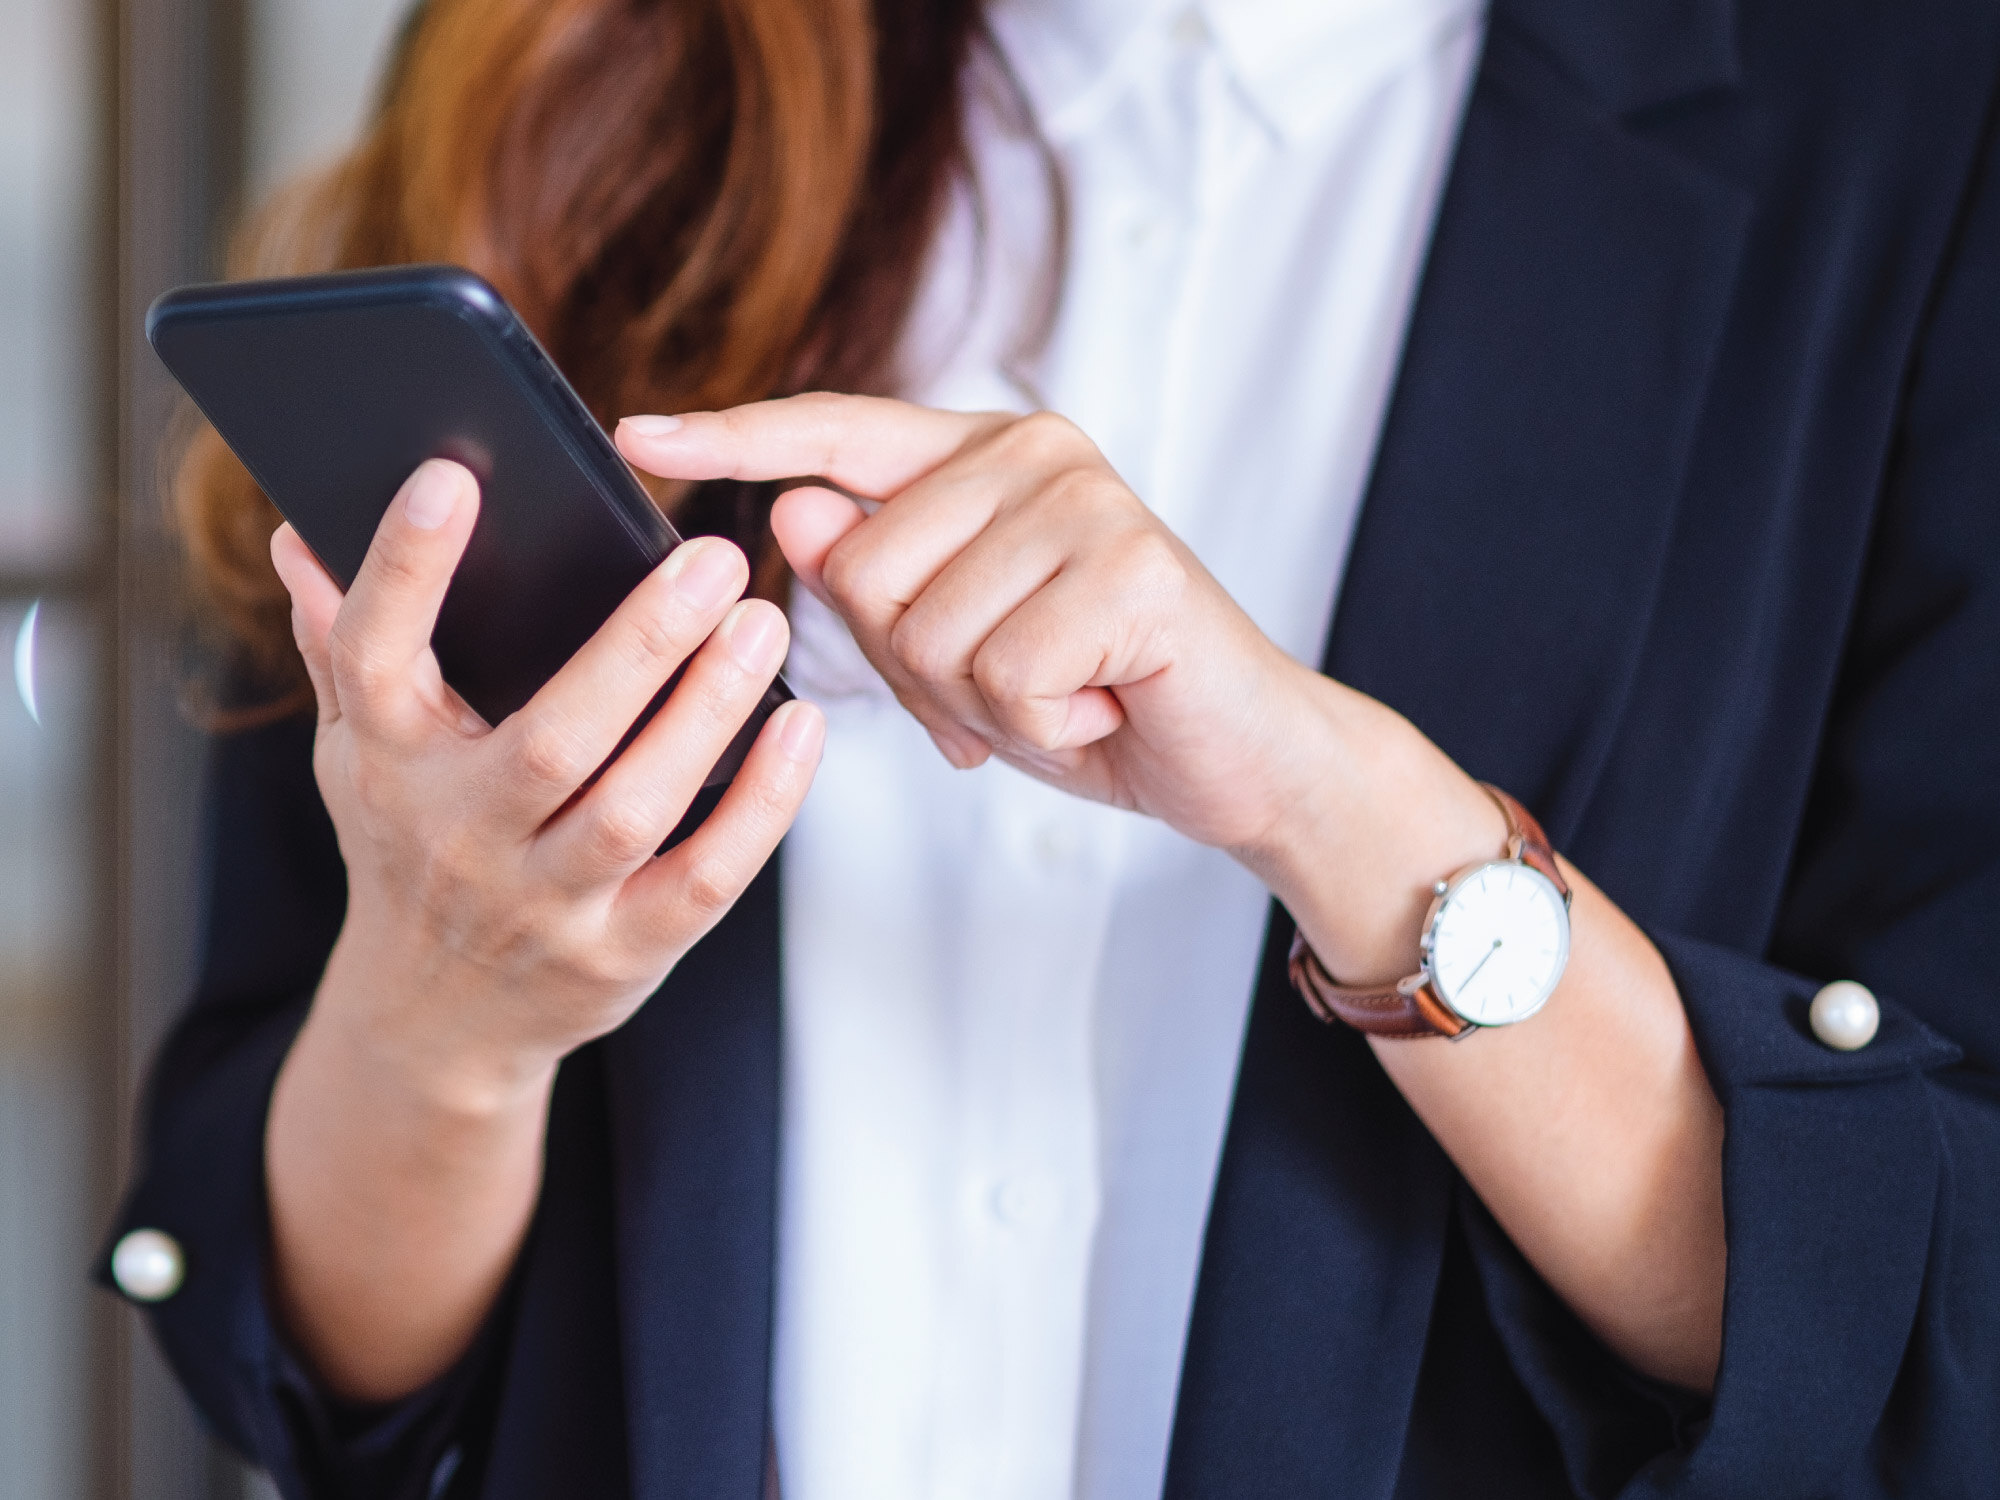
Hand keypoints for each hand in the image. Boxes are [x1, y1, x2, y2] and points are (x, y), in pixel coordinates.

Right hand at [271, 458, 823, 1109]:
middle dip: (636, 645)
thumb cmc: (409, 848)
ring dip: (707, 714)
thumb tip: (298, 536)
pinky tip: (801, 727)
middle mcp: (460, 834)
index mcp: (386, 760)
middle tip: (714, 558)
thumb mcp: (359, 753)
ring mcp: (544, 902)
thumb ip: (340, 644)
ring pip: (634, 807)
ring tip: (763, 623)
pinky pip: (702, 879)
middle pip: (551, 738)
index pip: (374, 653)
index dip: (406, 566)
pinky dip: (761, 806)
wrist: (435, 1022)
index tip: (453, 475)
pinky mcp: (620, 953)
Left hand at [617, 397, 1346, 854]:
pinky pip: (1004, 677)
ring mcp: (1086, 502)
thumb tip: (799, 513)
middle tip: (1015, 688)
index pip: (834, 434)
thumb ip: (881, 584)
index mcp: (982, 459)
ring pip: (927, 634)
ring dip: (986, 708)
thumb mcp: (960, 650)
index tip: (637, 435)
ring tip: (1066, 694)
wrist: (1236, 757)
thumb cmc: (1092, 697)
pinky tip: (1102, 706)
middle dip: (919, 671)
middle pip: (863, 572)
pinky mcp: (1133, 568)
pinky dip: (1043, 730)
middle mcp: (1033, 453)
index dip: (733, 438)